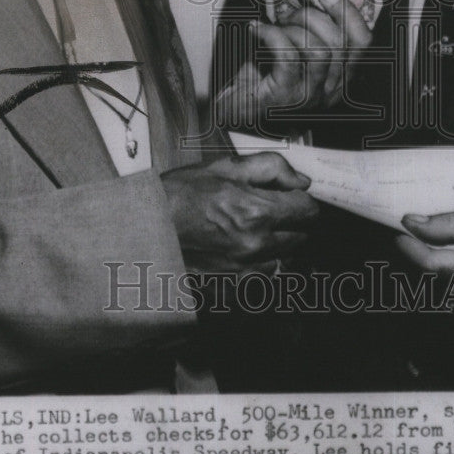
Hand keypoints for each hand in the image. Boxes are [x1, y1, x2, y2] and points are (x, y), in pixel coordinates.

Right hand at [161, 151, 318, 272]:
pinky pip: (264, 277)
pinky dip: (260, 264)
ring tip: (252, 230)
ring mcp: (245, 270)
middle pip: (301, 236)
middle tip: (268, 210)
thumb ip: (271, 168)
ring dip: (277, 245)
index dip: (301, 200)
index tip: (291, 197)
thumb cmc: (181, 194)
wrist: (145, 227)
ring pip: (285, 258)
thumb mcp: (226, 166)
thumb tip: (300, 181)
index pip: (308, 211)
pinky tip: (240, 249)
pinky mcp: (233, 287)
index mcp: (257, 212)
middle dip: (290, 221)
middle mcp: (256, 246)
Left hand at [216, 0, 371, 126]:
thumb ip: (314, 33)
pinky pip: (288, 56)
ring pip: (318, 51)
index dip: (348, 13)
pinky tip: (258, 30)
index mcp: (339, 78)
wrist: (235, 109)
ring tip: (276, 26)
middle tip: (289, 15)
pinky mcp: (284, 95)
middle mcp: (329, 90)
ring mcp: (308, 95)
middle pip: (339, 43)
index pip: (362, 42)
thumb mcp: (297, 52)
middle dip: (312, 17)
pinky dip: (272, 35)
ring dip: (294, 29)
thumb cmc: (264, 77)